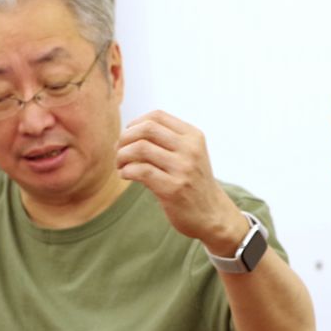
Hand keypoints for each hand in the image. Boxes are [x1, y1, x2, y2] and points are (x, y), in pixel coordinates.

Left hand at [116, 110, 243, 251]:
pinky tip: (125, 175)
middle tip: (119, 151)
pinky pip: (141, 171)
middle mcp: (190, 149)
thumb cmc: (193, 183)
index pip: (157, 116)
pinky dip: (126, 171)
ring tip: (120, 165)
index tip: (128, 136)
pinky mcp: (173, 189)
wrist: (212, 215)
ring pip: (140, 148)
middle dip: (125, 138)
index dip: (135, 123)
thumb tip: (127, 133)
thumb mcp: (189, 155)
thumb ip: (167, 141)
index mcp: (193, 136)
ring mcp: (183, 169)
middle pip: (147, 129)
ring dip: (122, 155)